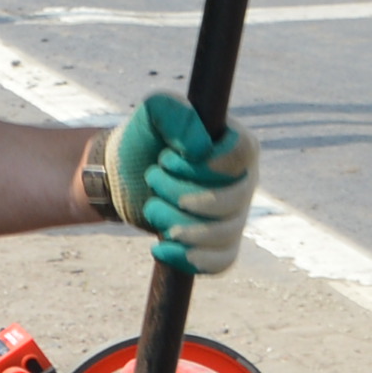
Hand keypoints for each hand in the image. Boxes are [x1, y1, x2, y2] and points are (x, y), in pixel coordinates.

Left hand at [101, 93, 260, 274]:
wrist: (125, 174)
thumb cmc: (146, 137)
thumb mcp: (154, 112)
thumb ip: (174, 112)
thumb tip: (201, 147)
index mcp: (238, 144)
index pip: (243, 155)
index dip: (206, 162)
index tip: (169, 159)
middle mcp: (245, 180)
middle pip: (234, 200)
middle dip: (183, 194)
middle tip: (152, 177)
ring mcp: (236, 214)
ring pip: (225, 233)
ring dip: (179, 224)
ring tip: (151, 207)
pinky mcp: (220, 242)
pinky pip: (223, 261)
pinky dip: (192, 259)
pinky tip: (160, 248)